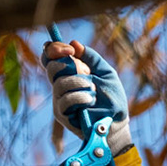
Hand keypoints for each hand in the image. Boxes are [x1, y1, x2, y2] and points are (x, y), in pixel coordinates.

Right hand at [41, 39, 131, 154]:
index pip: (50, 57)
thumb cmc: (112, 99)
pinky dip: (80, 97)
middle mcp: (60, 85)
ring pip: (59, 83)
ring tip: (93, 90)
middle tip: (88, 74)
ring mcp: (59, 99)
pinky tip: (90, 101)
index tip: (70, 50)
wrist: (116, 122)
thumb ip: (91, 57)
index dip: (54, 49)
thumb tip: (74, 43)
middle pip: (51, 67)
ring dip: (80, 83)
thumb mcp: (106, 72)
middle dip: (71, 66)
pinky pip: (65, 99)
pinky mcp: (61, 114)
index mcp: (68, 73)